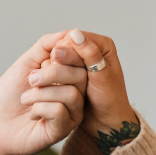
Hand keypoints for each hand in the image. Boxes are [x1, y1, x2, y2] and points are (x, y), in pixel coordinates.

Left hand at [0, 32, 86, 154]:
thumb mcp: (26, 64)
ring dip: (41, 93)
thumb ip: (45, 46)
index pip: (82, 59)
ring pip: (72, 94)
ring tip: (27, 98)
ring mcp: (72, 112)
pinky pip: (60, 111)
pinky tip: (33, 113)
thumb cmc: (11, 95)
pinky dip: (40, 108)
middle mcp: (76, 93)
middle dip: (52, 73)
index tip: (49, 56)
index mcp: (68, 76)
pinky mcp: (63, 129)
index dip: (67, 53)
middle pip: (80, 75)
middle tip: (31, 79)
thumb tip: (67, 32)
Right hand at [51, 29, 138, 154]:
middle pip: (67, 45)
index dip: (64, 48)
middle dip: (57, 59)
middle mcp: (92, 48)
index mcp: (103, 45)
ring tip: (47, 80)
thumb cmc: (109, 100)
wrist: (106, 120)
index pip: (76, 37)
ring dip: (52, 68)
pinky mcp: (72, 71)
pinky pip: (58, 67)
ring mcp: (81, 60)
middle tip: (51, 73)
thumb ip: (89, 54)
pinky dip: (52, 74)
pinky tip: (47, 83)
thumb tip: (74, 34)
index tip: (54, 60)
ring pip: (60, 56)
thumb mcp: (101, 77)